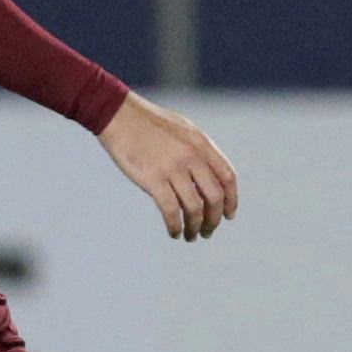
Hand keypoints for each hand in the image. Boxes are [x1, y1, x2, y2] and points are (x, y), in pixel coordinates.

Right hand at [96, 93, 239, 239]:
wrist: (119, 115)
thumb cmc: (149, 123)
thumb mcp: (182, 130)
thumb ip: (198, 150)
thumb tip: (208, 175)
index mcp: (201, 144)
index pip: (227, 178)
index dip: (231, 200)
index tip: (228, 215)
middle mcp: (192, 156)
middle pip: (214, 197)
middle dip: (214, 219)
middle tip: (207, 231)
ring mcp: (173, 168)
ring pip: (194, 208)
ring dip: (194, 227)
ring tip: (190, 236)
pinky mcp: (153, 179)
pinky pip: (171, 210)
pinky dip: (175, 226)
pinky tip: (174, 232)